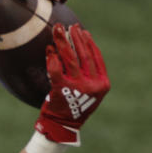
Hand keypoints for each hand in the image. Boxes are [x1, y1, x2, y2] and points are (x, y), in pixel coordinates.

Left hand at [34, 23, 109, 143]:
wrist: (62, 126)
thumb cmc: (72, 107)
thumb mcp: (87, 92)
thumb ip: (87, 75)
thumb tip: (79, 50)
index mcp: (102, 84)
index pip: (97, 57)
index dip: (89, 43)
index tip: (83, 31)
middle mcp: (92, 84)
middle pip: (84, 55)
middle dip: (76, 38)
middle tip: (69, 26)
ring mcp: (78, 87)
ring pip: (70, 59)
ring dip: (63, 42)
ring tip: (58, 30)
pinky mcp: (62, 89)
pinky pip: (56, 69)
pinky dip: (52, 58)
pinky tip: (49, 49)